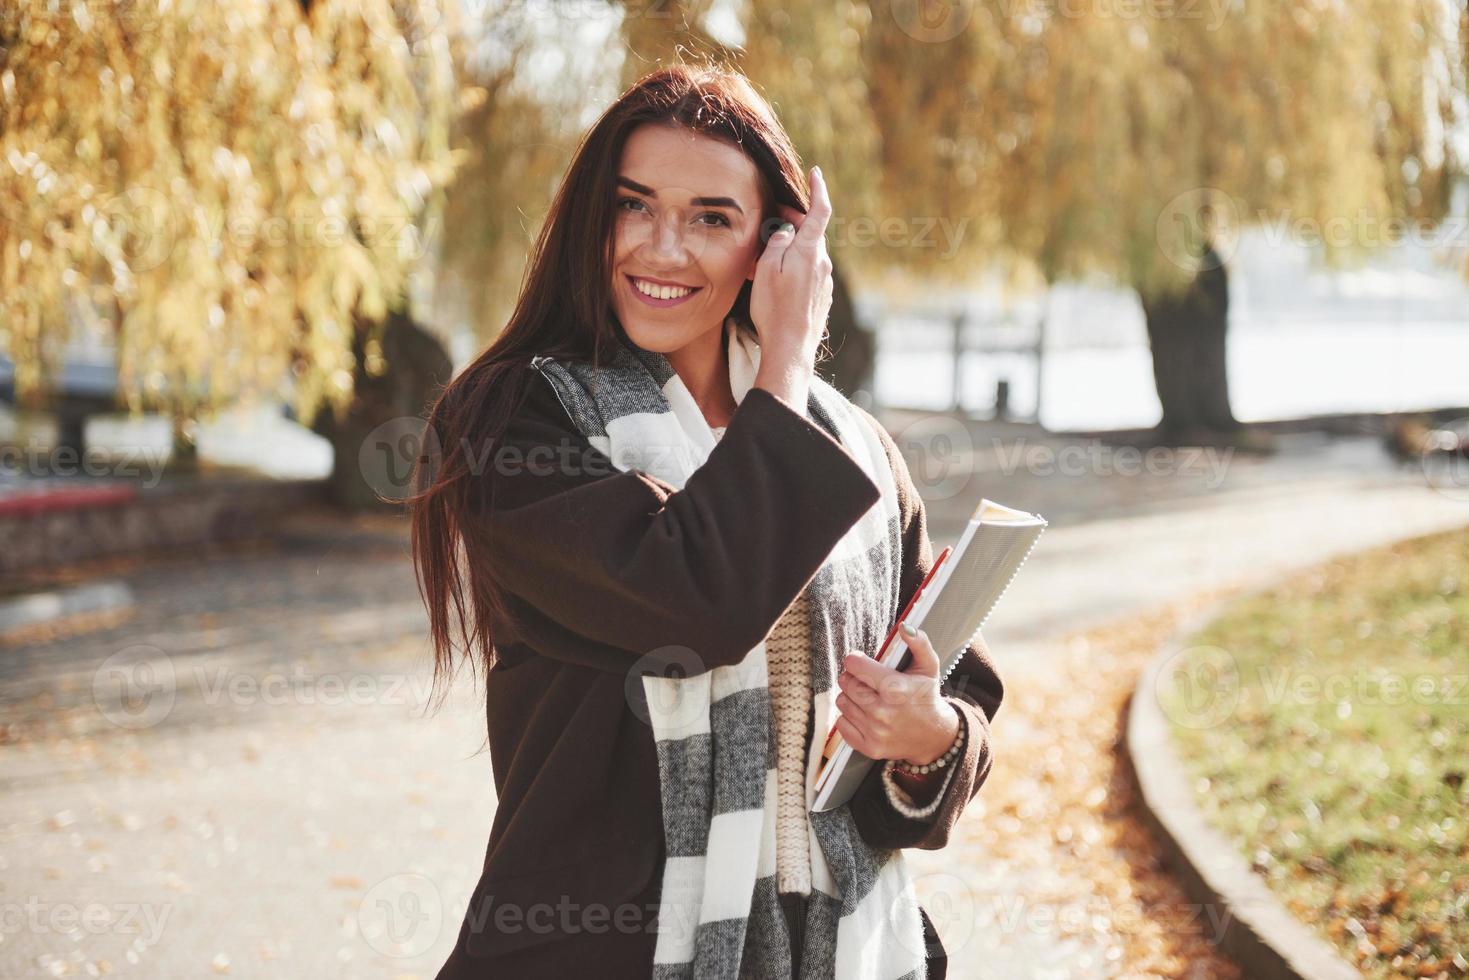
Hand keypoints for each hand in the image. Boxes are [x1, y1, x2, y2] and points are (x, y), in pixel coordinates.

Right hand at [748, 165, 833, 369]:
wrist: (790, 348)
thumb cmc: (774, 308)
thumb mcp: (767, 269)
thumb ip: (777, 243)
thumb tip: (785, 230)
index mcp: (809, 251)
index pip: (820, 211)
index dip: (818, 189)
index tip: (815, 173)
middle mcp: (822, 263)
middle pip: (810, 233)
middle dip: (793, 221)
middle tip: (771, 218)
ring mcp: (823, 281)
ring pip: (807, 253)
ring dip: (790, 248)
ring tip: (765, 256)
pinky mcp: (821, 297)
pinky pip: (808, 272)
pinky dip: (794, 266)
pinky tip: (777, 279)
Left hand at [834, 621, 961, 766]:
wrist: (935, 736)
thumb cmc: (927, 696)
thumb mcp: (929, 666)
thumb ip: (918, 643)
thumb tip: (905, 627)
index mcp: (895, 688)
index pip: (855, 666)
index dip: (855, 660)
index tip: (860, 661)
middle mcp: (883, 712)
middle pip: (846, 684)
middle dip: (852, 678)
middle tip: (865, 679)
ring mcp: (875, 732)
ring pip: (842, 702)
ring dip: (851, 697)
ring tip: (868, 696)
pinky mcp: (869, 747)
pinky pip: (841, 725)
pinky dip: (850, 717)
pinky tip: (866, 714)